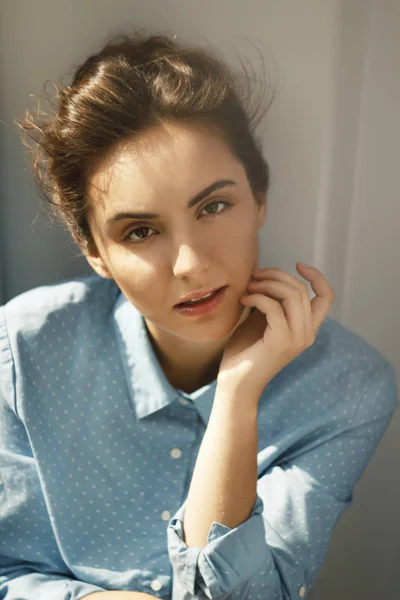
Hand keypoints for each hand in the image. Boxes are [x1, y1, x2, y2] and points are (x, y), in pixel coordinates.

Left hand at [217, 262, 335, 398]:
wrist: (236, 383)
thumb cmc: (246, 352)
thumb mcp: (262, 320)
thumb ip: (272, 302)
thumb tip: (268, 277)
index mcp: (307, 328)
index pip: (327, 297)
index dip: (317, 277)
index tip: (298, 264)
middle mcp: (307, 334)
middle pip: (301, 289)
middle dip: (277, 275)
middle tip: (255, 275)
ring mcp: (296, 339)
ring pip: (291, 294)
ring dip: (267, 284)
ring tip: (249, 286)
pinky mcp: (281, 342)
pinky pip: (273, 306)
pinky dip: (257, 297)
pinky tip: (244, 300)